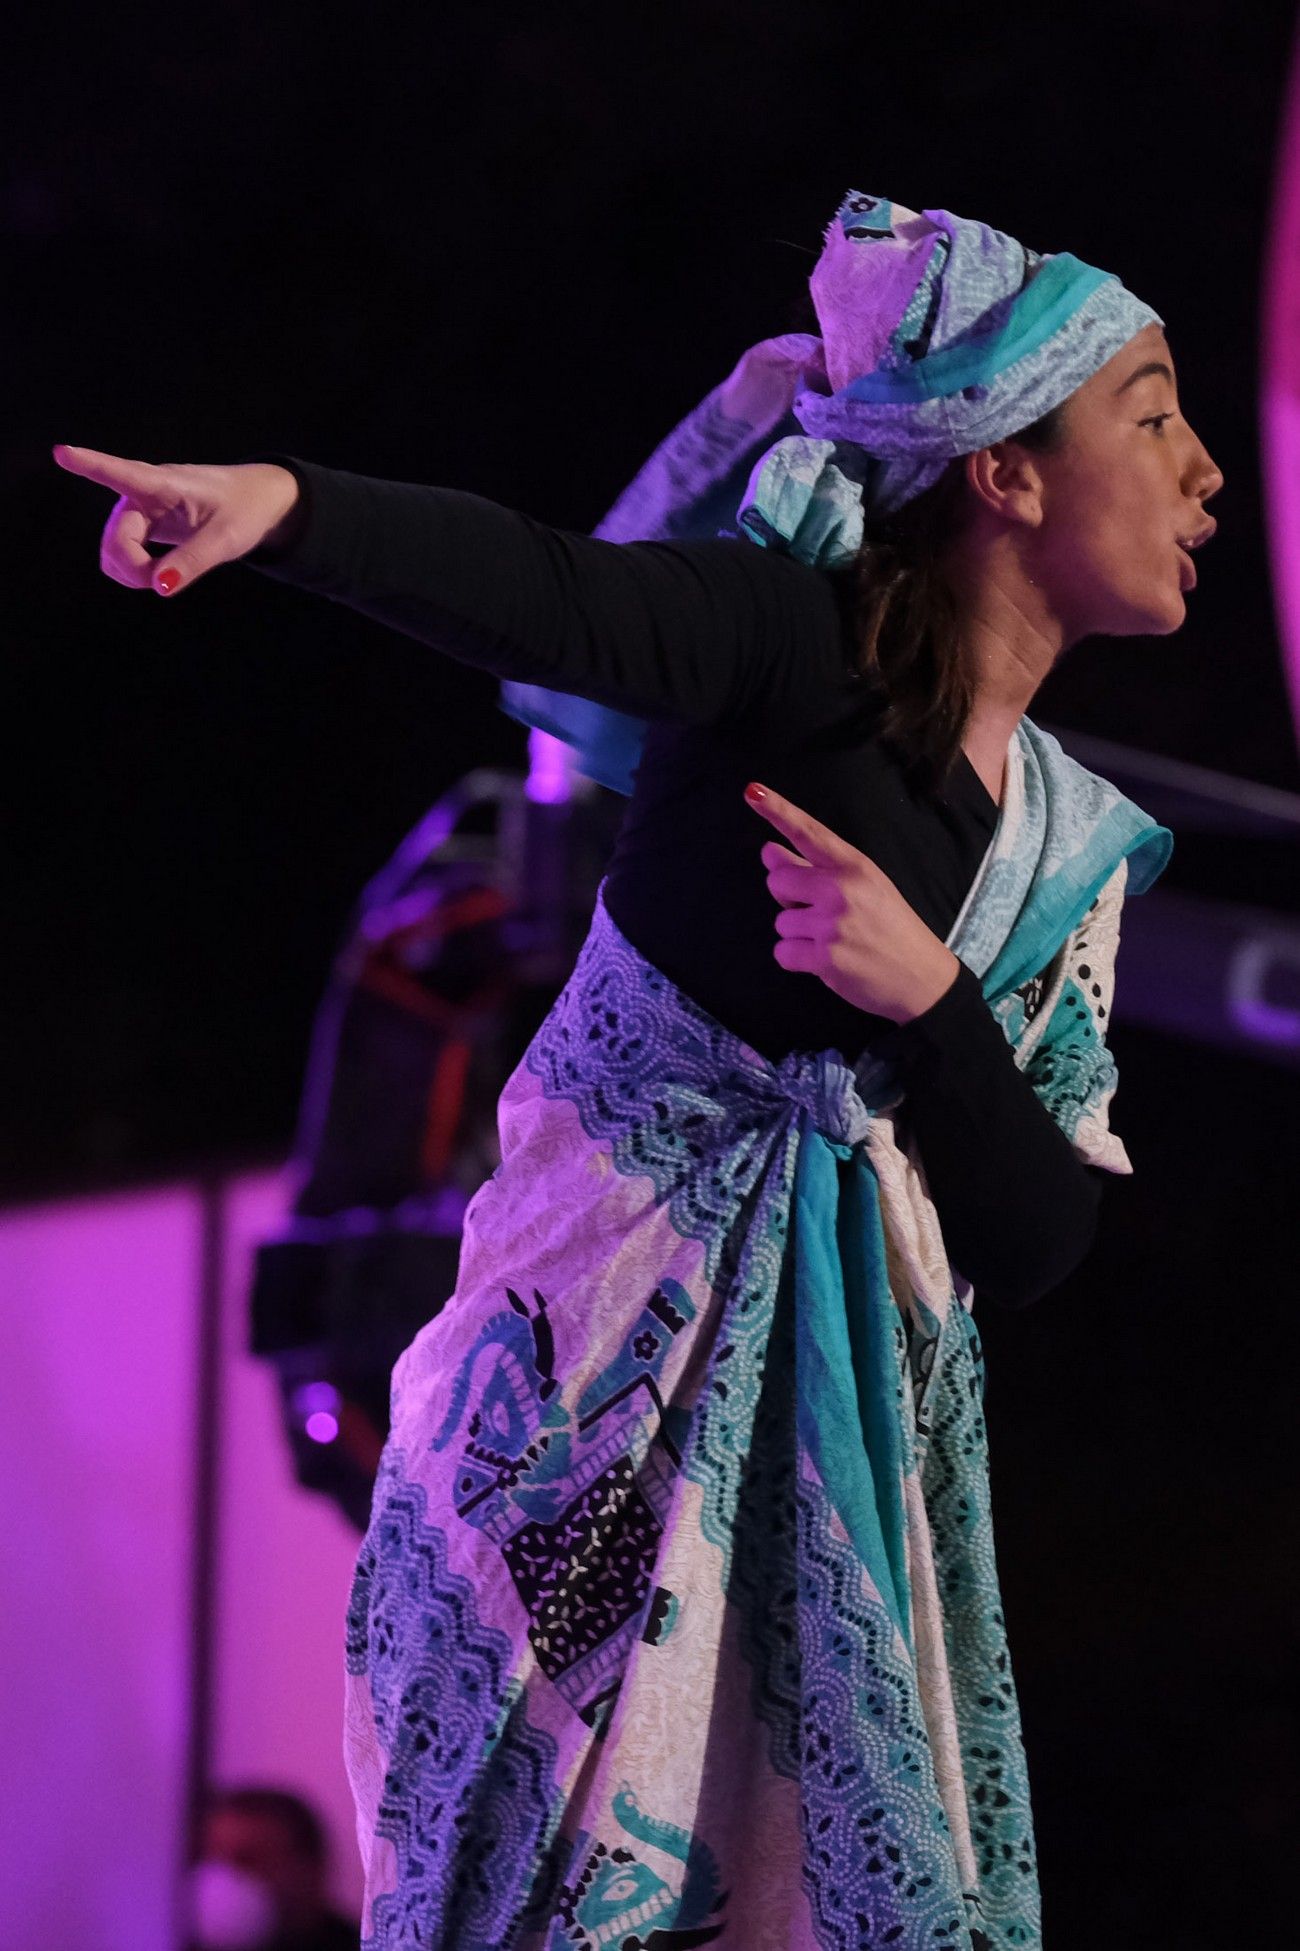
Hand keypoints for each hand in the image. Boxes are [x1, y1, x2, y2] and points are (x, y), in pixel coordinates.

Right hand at [52, 445, 301, 596]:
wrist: (256, 503)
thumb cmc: (245, 511)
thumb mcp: (226, 539)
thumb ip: (192, 561)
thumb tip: (159, 587)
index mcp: (163, 484)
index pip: (121, 473)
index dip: (89, 464)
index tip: (61, 452)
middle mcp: (142, 494)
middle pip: (115, 537)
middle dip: (130, 567)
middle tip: (161, 582)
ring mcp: (140, 510)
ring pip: (113, 549)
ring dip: (131, 571)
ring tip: (166, 575)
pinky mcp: (143, 526)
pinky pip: (121, 554)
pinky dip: (134, 571)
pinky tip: (158, 572)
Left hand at [746, 782, 959, 1023]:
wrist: (921, 977)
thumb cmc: (889, 927)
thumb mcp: (864, 887)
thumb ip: (816, 869)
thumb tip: (768, 852)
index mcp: (854, 866)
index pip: (809, 832)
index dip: (777, 811)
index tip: (752, 792)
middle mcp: (842, 890)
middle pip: (778, 880)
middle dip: (787, 897)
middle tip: (817, 912)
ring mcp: (833, 925)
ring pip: (781, 922)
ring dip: (798, 934)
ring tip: (832, 940)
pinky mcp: (826, 959)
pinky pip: (782, 952)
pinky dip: (796, 959)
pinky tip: (823, 961)